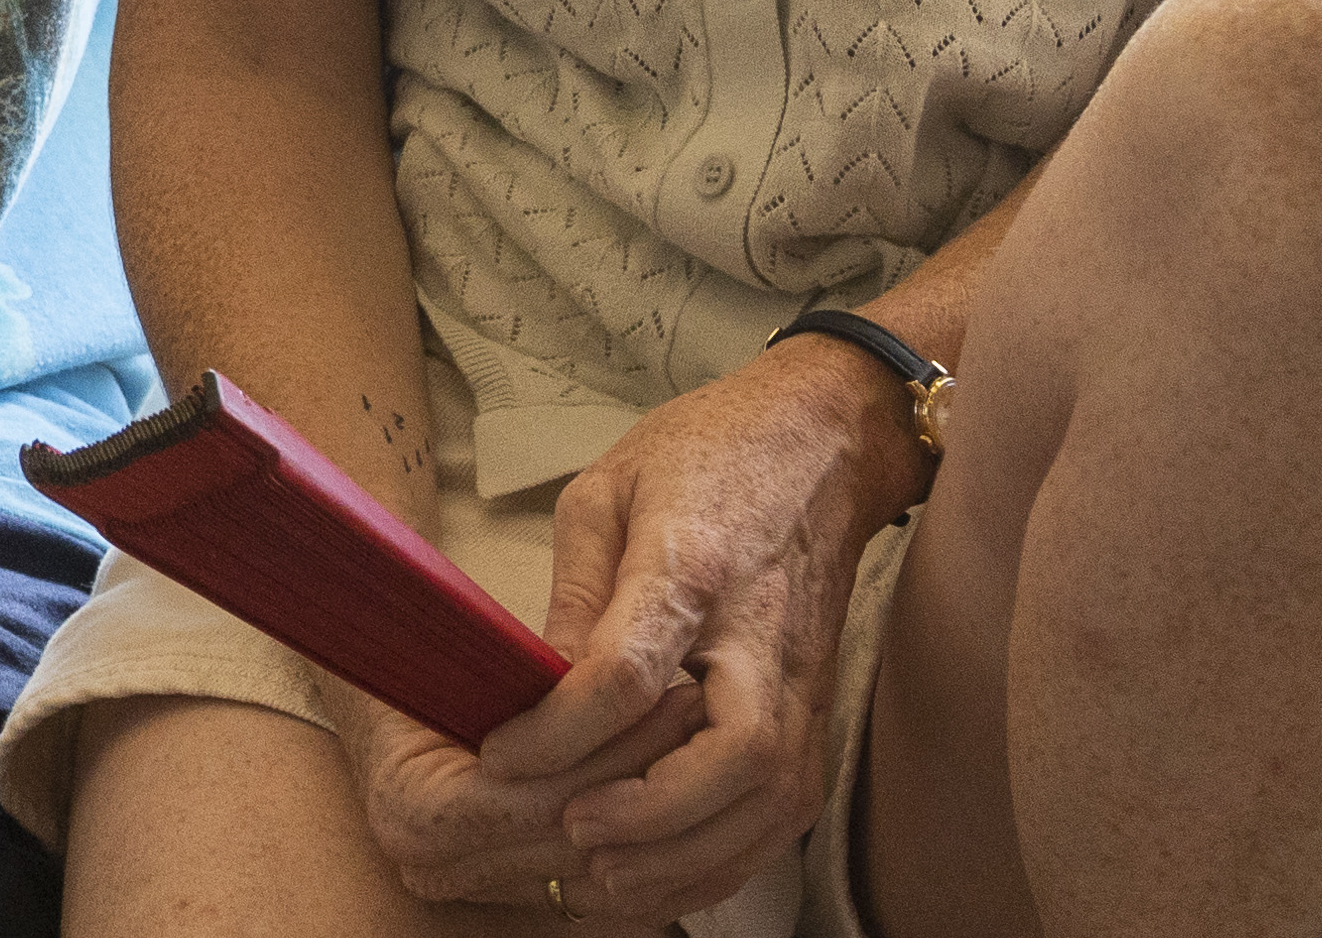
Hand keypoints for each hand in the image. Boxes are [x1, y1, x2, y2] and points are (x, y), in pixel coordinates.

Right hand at [333, 674, 706, 919]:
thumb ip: (528, 674)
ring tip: (703, 741)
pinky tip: (686, 791)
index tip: (668, 690)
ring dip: (659, 812)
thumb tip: (611, 664)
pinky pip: (600, 890)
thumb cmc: (415, 661)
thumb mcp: (461, 652)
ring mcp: (474, 890)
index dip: (613, 748)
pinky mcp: (512, 893)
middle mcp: (436, 867)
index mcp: (413, 814)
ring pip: (597, 875)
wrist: (382, 700)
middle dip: (646, 774)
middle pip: (574, 841)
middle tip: (702, 709)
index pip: (538, 799)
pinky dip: (649, 849)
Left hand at [383, 347, 914, 921]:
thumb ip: (575, 592)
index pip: (633, 669)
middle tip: (571, 834)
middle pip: (732, 753)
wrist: (821, 447)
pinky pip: (788, 808)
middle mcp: (763, 636)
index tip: (501, 754)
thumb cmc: (705, 456)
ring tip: (606, 875)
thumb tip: (536, 684)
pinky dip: (730, 856)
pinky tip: (668, 872)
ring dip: (689, 855)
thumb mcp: (607, 492)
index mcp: (697, 563)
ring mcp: (804, 681)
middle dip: (650, 814)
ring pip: (771, 799)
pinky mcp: (819, 711)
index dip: (561, 728)